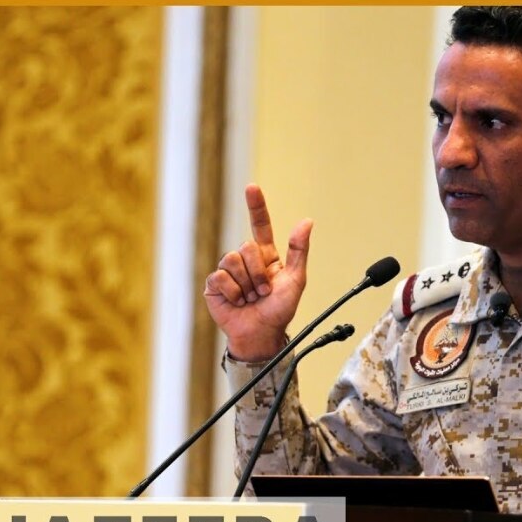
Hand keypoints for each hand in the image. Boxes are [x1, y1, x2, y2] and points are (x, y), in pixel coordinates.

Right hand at [204, 184, 312, 360]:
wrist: (261, 334)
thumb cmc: (280, 310)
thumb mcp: (296, 280)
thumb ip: (299, 250)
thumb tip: (306, 221)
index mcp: (266, 256)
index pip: (260, 225)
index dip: (256, 206)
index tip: (252, 188)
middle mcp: (246, 260)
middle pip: (247, 247)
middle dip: (259, 272)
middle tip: (264, 291)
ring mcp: (229, 271)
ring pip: (233, 260)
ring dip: (247, 284)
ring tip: (252, 297)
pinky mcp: (215, 284)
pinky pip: (221, 277)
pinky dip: (233, 292)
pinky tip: (237, 301)